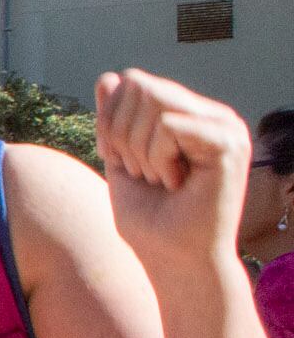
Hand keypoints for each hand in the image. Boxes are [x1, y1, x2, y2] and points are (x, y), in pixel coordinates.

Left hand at [94, 69, 252, 274]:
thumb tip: (109, 76)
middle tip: (146, 175)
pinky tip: (174, 183)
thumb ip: (115, 119)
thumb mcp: (120, 160)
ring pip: (152, 101)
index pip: (131, 83)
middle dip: (122, 135)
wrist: (175, 261)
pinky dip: (156, 157)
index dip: (110, 123)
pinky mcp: (228, 142)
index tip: (122, 162)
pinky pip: (167, 124)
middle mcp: (210, 114)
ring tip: (163, 180)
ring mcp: (224, 125)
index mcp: (188, 116)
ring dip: (140, 150)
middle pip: (139, 85)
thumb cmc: (150, 220)